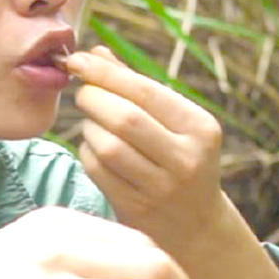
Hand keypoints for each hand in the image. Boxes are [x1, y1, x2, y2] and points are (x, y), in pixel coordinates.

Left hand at [65, 44, 278, 278]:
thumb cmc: (178, 158)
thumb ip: (136, 88)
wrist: (195, 226)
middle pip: (123, 117)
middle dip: (93, 98)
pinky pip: (97, 169)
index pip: (145, 91)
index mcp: (201, 128)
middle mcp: (187, 159)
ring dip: (89, 127)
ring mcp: (162, 188)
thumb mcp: (174, 123)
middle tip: (83, 93)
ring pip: (106, 144)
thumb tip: (95, 53)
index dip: (105, 73)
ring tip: (94, 123)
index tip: (77, 60)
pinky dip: (87, 151)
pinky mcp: (136, 209)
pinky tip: (95, 149)